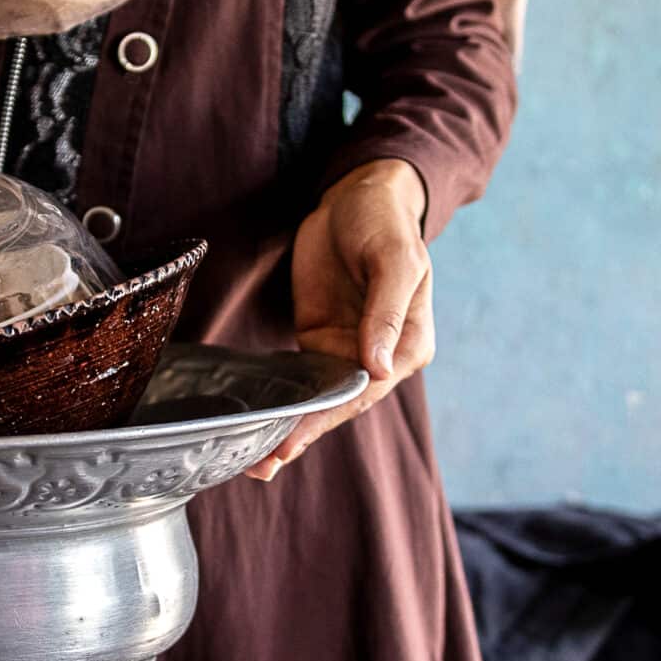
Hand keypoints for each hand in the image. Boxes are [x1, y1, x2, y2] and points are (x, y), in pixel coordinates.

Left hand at [249, 159, 432, 481]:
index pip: (364, 390)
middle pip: (338, 405)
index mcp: (409, 345)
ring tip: (251, 462)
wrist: (357, 196)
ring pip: (316, 400)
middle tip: (261, 464)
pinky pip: (299, 379)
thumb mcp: (392, 259)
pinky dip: (280, 403)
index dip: (325, 416)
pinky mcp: (317, 341)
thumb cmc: (384, 223)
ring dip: (287, 428)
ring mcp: (346, 352)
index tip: (291, 438)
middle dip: (301, 434)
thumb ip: (386, 312)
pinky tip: (254, 427)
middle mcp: (380, 358)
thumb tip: (381, 368)